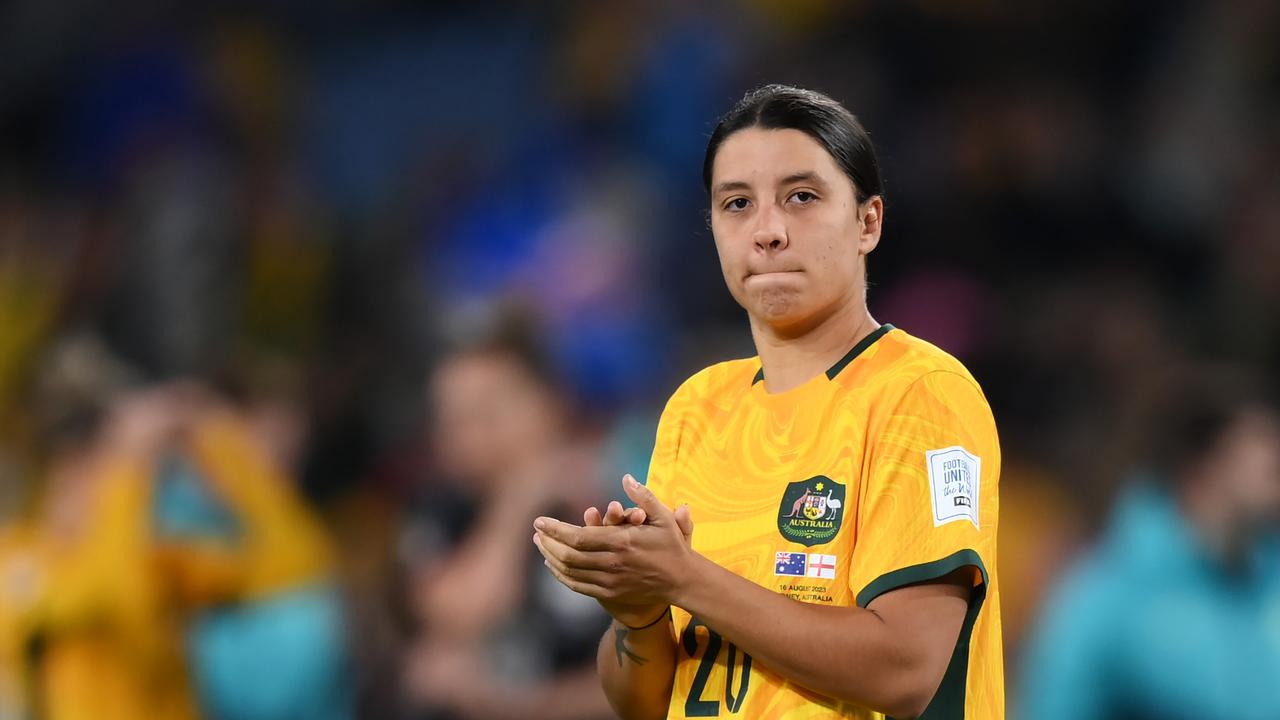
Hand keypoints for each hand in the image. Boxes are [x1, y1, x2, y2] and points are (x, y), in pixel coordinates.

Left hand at [533, 474, 696, 624]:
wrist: (682, 581)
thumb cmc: (672, 545)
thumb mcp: (663, 517)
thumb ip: (644, 496)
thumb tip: (626, 477)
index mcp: (622, 542)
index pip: (578, 537)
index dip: (555, 530)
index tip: (540, 521)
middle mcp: (613, 563)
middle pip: (568, 555)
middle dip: (548, 543)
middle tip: (537, 531)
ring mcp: (611, 581)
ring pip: (570, 572)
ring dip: (550, 558)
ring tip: (540, 544)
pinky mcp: (610, 593)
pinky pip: (578, 586)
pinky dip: (561, 576)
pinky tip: (553, 565)